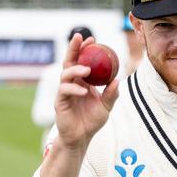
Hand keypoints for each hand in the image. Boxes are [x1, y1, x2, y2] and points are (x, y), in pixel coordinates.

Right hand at [54, 34, 118, 151]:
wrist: (81, 138)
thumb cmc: (92, 121)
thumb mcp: (106, 107)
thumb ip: (111, 94)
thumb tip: (117, 80)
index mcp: (82, 82)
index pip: (82, 60)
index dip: (85, 49)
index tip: (93, 39)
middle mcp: (72, 83)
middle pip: (70, 61)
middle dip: (73, 48)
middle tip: (80, 38)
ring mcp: (64, 91)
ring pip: (65, 74)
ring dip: (75, 70)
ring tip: (86, 69)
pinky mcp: (59, 102)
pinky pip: (65, 91)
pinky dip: (74, 89)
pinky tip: (84, 91)